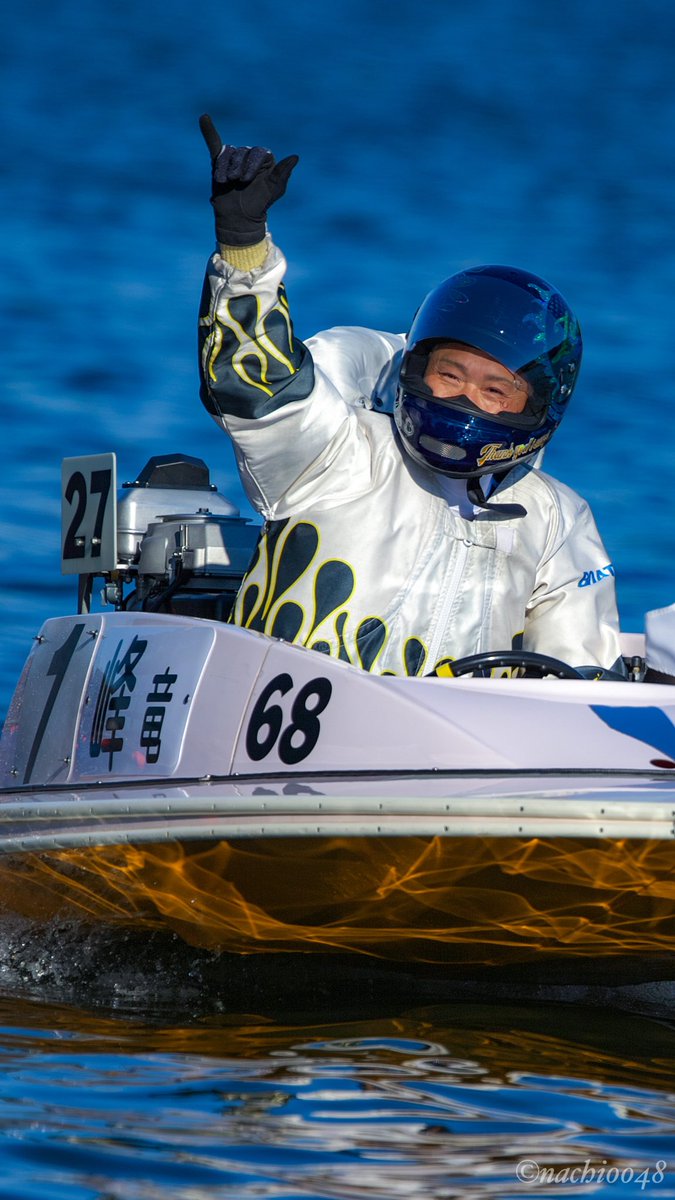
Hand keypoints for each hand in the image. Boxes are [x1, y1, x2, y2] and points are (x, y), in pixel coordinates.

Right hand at [199, 114, 298, 246]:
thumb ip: (282, 173)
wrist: (239, 217)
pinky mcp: (218, 162)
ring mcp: (233, 158)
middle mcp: (249, 155)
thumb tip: (295, 157)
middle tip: (235, 181)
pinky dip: (209, 132)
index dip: (251, 164)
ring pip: (227, 153)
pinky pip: (214, 143)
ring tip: (225, 181)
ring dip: (224, 167)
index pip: (257, 152)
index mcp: (264, 159)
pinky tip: (204, 118)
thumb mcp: (273, 190)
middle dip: (237, 166)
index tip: (246, 180)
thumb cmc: (259, 204)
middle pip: (242, 152)